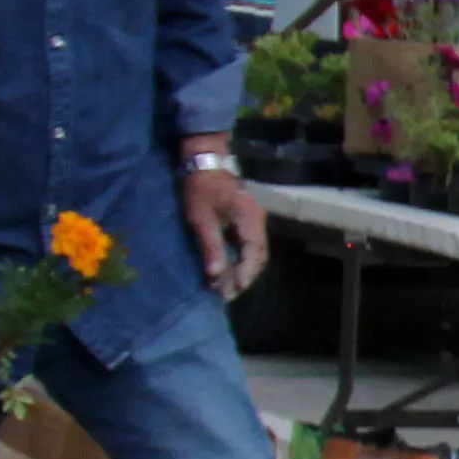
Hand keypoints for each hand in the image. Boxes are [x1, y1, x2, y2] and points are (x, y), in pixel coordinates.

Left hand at [183, 165, 266, 298]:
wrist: (203, 164)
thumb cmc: (200, 189)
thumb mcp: (200, 219)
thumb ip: (211, 246)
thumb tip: (215, 275)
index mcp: (248, 217)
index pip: (254, 251)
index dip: (246, 273)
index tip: (234, 290)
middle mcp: (258, 220)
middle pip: (258, 255)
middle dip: (245, 276)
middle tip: (227, 294)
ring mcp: (255, 220)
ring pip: (255, 252)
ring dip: (243, 270)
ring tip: (227, 287)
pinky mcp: (248, 221)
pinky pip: (249, 245)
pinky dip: (241, 260)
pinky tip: (228, 270)